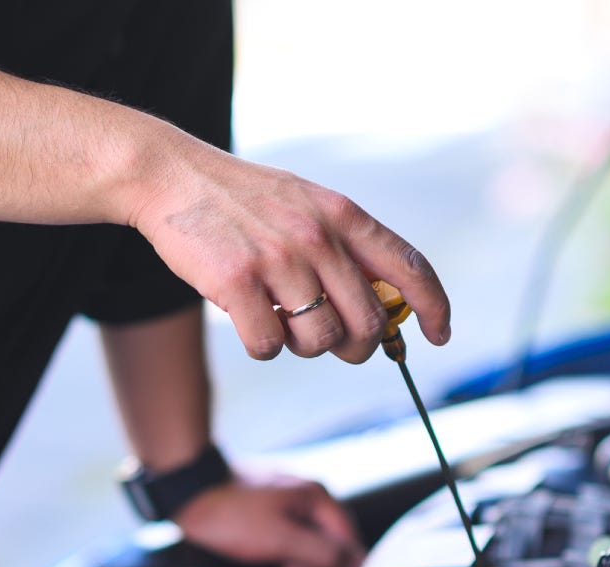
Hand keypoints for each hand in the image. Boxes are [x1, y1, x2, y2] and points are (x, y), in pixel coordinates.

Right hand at [129, 137, 450, 363]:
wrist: (172, 177)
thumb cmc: (241, 200)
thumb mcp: (306, 204)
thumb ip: (344, 247)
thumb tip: (381, 308)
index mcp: (342, 215)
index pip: (409, 267)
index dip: (433, 308)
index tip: (438, 335)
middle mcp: (318, 237)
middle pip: (368, 322)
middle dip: (358, 347)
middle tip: (335, 343)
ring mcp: (278, 260)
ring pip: (320, 340)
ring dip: (303, 346)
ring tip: (280, 320)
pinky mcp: (237, 283)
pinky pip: (269, 347)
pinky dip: (262, 347)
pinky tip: (248, 321)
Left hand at [172, 470, 364, 566]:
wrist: (189, 492)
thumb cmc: (229, 515)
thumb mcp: (279, 539)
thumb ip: (320, 553)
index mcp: (318, 496)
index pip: (350, 541)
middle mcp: (308, 494)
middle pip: (332, 540)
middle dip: (321, 566)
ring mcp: (289, 498)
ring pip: (311, 538)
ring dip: (303, 560)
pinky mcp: (271, 506)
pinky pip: (292, 534)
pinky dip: (289, 551)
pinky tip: (275, 561)